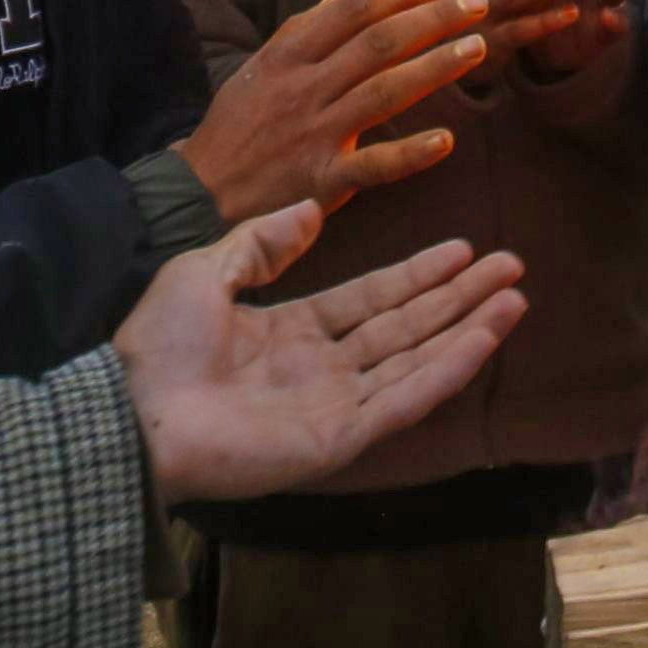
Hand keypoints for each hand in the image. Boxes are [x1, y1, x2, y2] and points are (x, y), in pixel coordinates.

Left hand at [118, 212, 527, 504]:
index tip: (462, 250)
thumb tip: (311, 209)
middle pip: (406, 326)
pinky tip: (483, 339)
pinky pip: (405, 399)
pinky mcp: (340, 437)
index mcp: (289, 333)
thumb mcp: (206, 271)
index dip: (417, 275)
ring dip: (468, 329)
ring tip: (514, 297)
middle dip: (458, 297)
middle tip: (510, 265)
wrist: (133, 410)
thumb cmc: (158, 346)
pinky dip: (448, 369)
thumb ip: (260, 243)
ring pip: (417, 360)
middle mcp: (321, 369)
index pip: (370, 300)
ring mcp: (334, 405)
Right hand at [181, 0, 493, 219]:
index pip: (354, 10)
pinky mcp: (322, 180)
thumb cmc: (234, 129)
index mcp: (289, 56)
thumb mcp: (257, 69)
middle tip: (478, 4)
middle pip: (379, 43)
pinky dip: (410, 153)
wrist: (198, 192)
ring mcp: (315, 133)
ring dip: (436, 67)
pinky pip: (373, 165)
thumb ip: (299, 32)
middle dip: (434, 19)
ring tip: (477, 48)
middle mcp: (305, 88)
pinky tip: (446, 142)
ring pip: (385, 92)